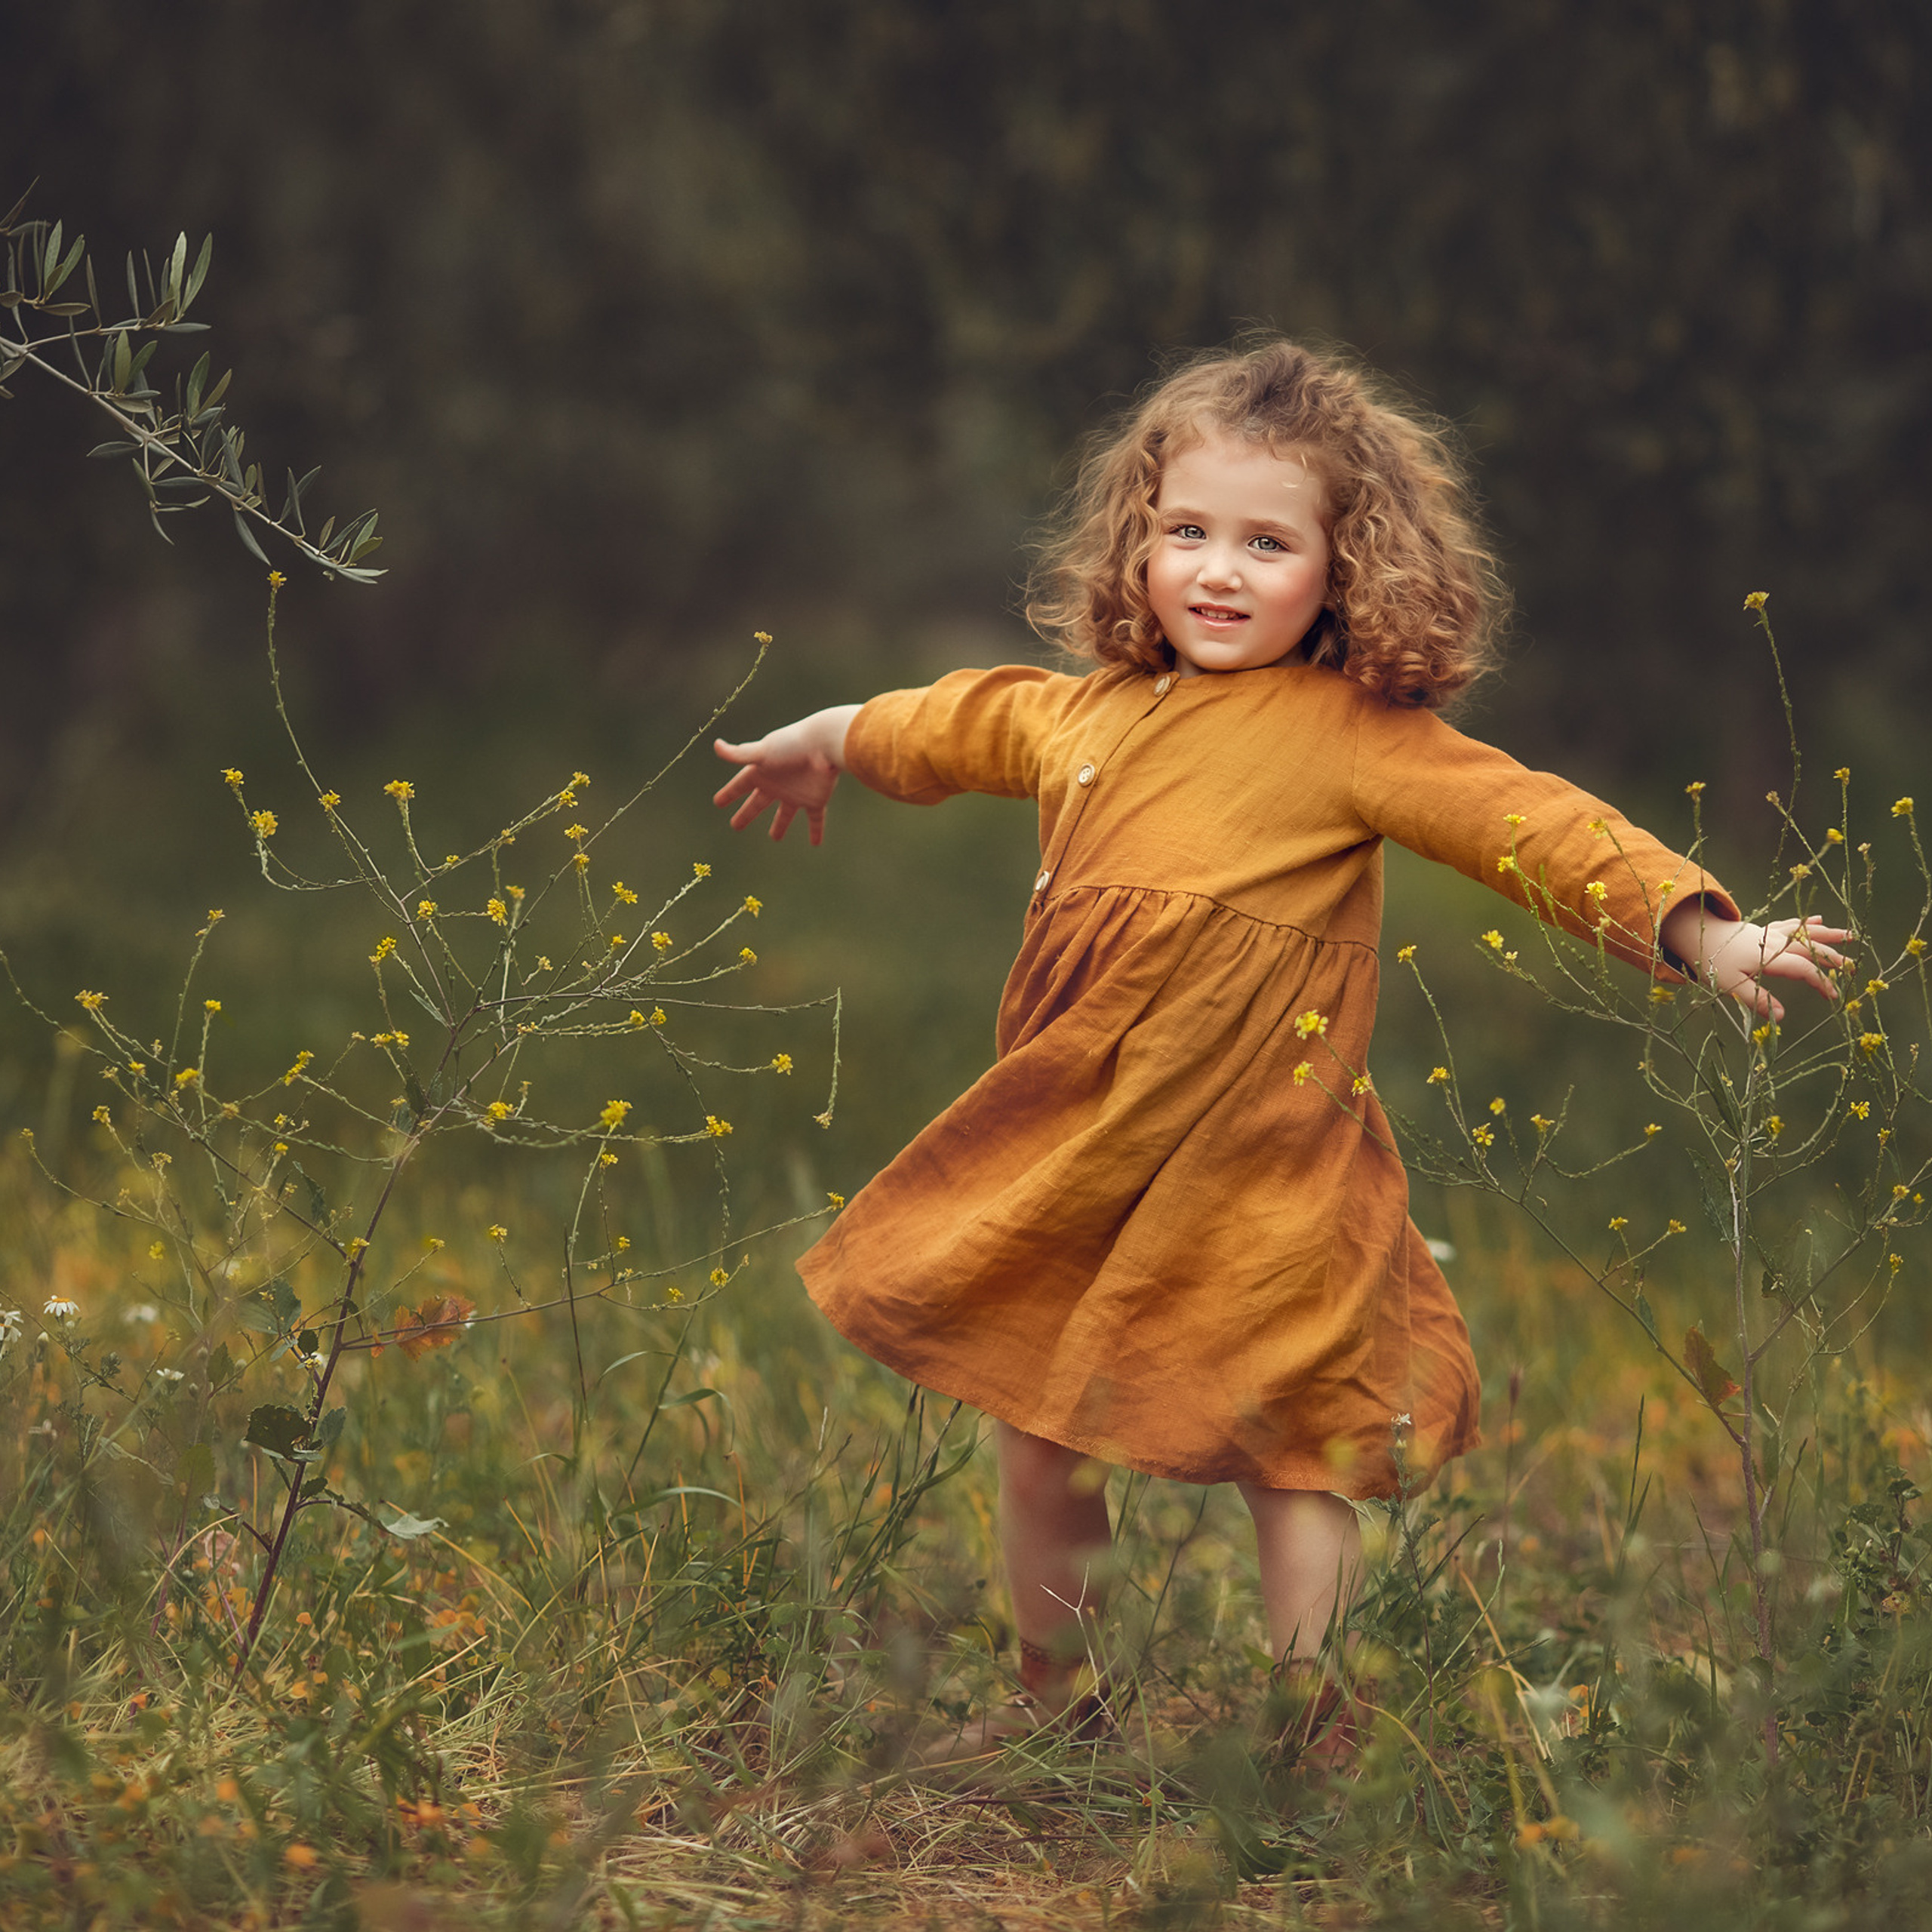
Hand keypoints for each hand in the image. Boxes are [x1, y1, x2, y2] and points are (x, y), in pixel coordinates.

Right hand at [711, 705, 859, 844]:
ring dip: (780, 826)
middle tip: (735, 826)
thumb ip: (739, 754)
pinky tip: (816, 843)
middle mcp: (778, 784)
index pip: (740, 785)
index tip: (717, 802)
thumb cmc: (792, 744)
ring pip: (785, 814)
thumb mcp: (763, 751)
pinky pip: (816, 819)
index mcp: (763, 772)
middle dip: (747, 814)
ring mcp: (797, 794)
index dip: (729, 793)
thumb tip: (716, 745)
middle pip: (758, 803)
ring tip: (775, 838)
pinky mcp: (816, 800)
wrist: (825, 743)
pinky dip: (816, 831)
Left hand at [1659, 903, 1851, 1022]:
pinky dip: (1806, 923)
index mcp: (1769, 957)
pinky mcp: (1766, 930)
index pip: (1802, 969)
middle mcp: (1775, 943)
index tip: (1833, 995)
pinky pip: (1791, 924)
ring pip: (1805, 932)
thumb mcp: (1731, 986)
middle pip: (1810, 948)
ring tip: (1850, 936)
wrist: (1699, 935)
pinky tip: (1820, 920)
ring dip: (1828, 934)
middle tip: (1852, 967)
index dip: (1820, 981)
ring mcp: (1772, 934)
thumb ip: (1758, 1001)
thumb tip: (1782, 1017)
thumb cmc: (1714, 964)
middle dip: (1832, 958)